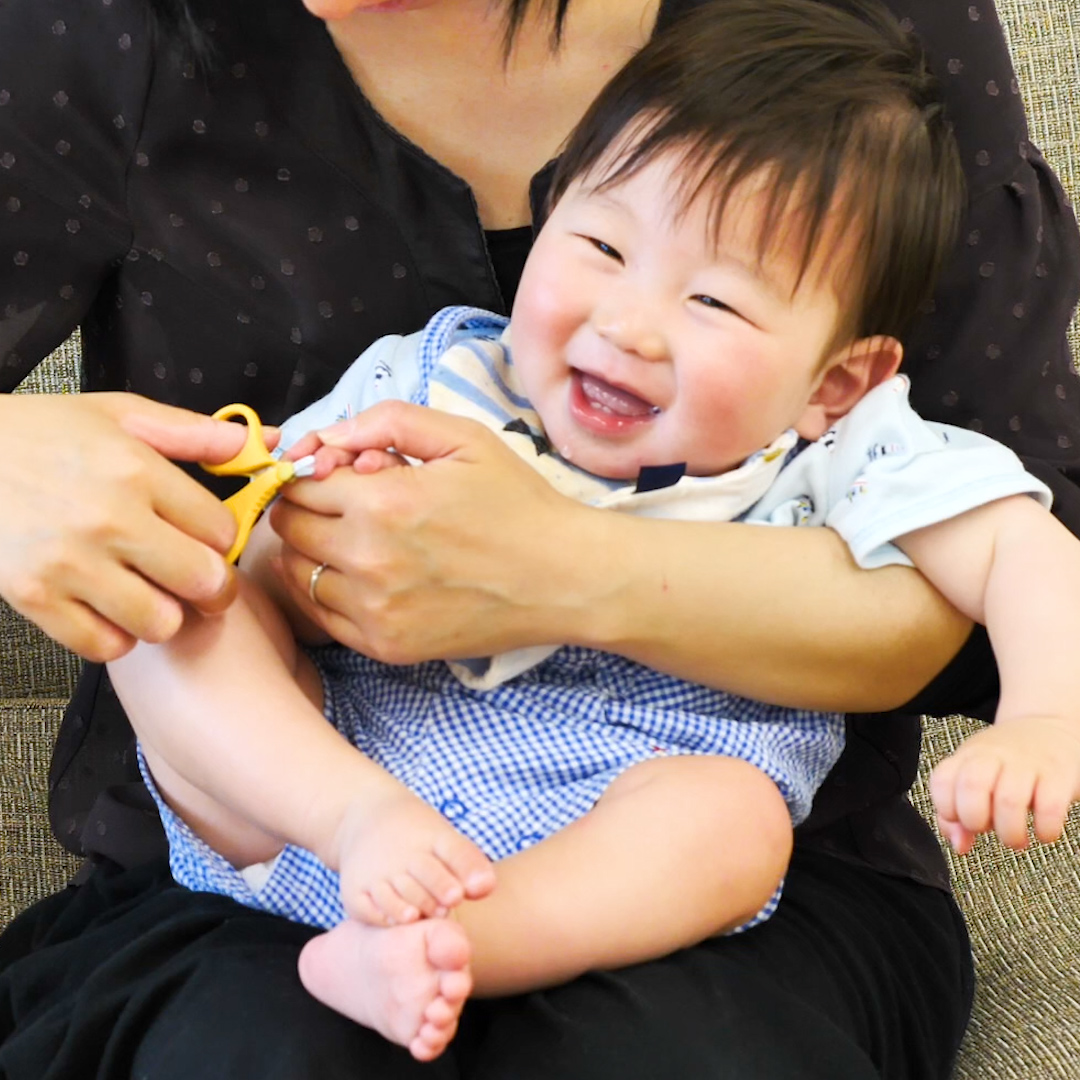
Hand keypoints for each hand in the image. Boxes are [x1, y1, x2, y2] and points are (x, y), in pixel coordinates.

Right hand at [0, 392, 248, 660]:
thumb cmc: (41, 433)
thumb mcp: (120, 415)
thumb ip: (195, 433)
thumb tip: (259, 446)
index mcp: (136, 471)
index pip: (221, 531)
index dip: (224, 541)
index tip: (209, 541)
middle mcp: (107, 518)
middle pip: (204, 582)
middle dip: (212, 587)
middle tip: (197, 580)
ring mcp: (69, 562)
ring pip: (161, 622)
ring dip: (165, 614)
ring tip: (149, 591)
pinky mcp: (33, 596)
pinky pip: (105, 646)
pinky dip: (116, 636)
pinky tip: (110, 608)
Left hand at [270, 401, 600, 663]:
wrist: (563, 578)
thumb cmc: (517, 503)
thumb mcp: (464, 438)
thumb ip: (388, 422)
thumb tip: (324, 438)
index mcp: (383, 501)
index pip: (300, 484)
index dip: (312, 472)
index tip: (335, 473)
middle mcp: (369, 559)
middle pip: (290, 528)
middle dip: (307, 508)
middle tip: (346, 504)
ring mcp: (375, 610)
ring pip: (296, 574)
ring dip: (311, 551)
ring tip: (353, 539)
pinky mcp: (386, 646)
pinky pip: (321, 617)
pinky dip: (325, 593)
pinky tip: (359, 576)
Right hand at [334, 785, 494, 926]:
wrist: (364, 815)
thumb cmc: (417, 836)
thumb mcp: (445, 838)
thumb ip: (469, 864)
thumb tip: (486, 889)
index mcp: (432, 839)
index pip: (450, 857)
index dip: (455, 877)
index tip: (457, 895)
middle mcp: (401, 855)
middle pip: (423, 884)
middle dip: (434, 897)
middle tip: (443, 908)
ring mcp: (375, 873)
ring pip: (397, 901)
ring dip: (410, 911)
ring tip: (417, 915)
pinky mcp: (355, 890)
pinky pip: (370, 912)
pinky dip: (383, 918)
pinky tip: (395, 921)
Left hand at [929, 716, 1079, 852]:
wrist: (1050, 727)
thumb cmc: (1007, 762)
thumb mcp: (975, 777)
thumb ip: (958, 814)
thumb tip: (959, 845)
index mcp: (967, 756)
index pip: (942, 781)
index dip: (946, 808)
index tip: (960, 820)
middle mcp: (994, 755)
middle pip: (972, 786)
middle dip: (974, 820)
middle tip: (986, 830)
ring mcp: (1027, 763)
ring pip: (1009, 800)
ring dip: (1010, 832)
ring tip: (1015, 839)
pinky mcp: (1059, 775)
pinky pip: (1050, 806)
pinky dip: (1045, 829)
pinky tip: (1043, 832)